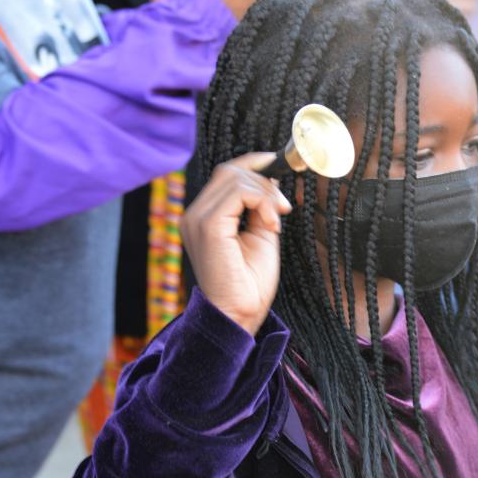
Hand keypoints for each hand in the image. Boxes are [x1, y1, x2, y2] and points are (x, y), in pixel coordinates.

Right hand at [182, 153, 292, 335]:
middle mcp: (194, 215)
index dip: (252, 162)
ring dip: (265, 194)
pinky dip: (261, 202)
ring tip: (276, 220)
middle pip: (230, 171)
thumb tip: (271, 181)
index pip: (225, 174)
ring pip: (234, 178)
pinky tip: (270, 224)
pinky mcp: (208, 226)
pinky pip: (238, 194)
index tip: (277, 163)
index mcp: (203, 217)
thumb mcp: (260, 236)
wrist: (240, 315)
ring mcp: (197, 219)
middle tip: (283, 207)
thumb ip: (261, 208)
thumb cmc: (249, 284)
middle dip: (263, 180)